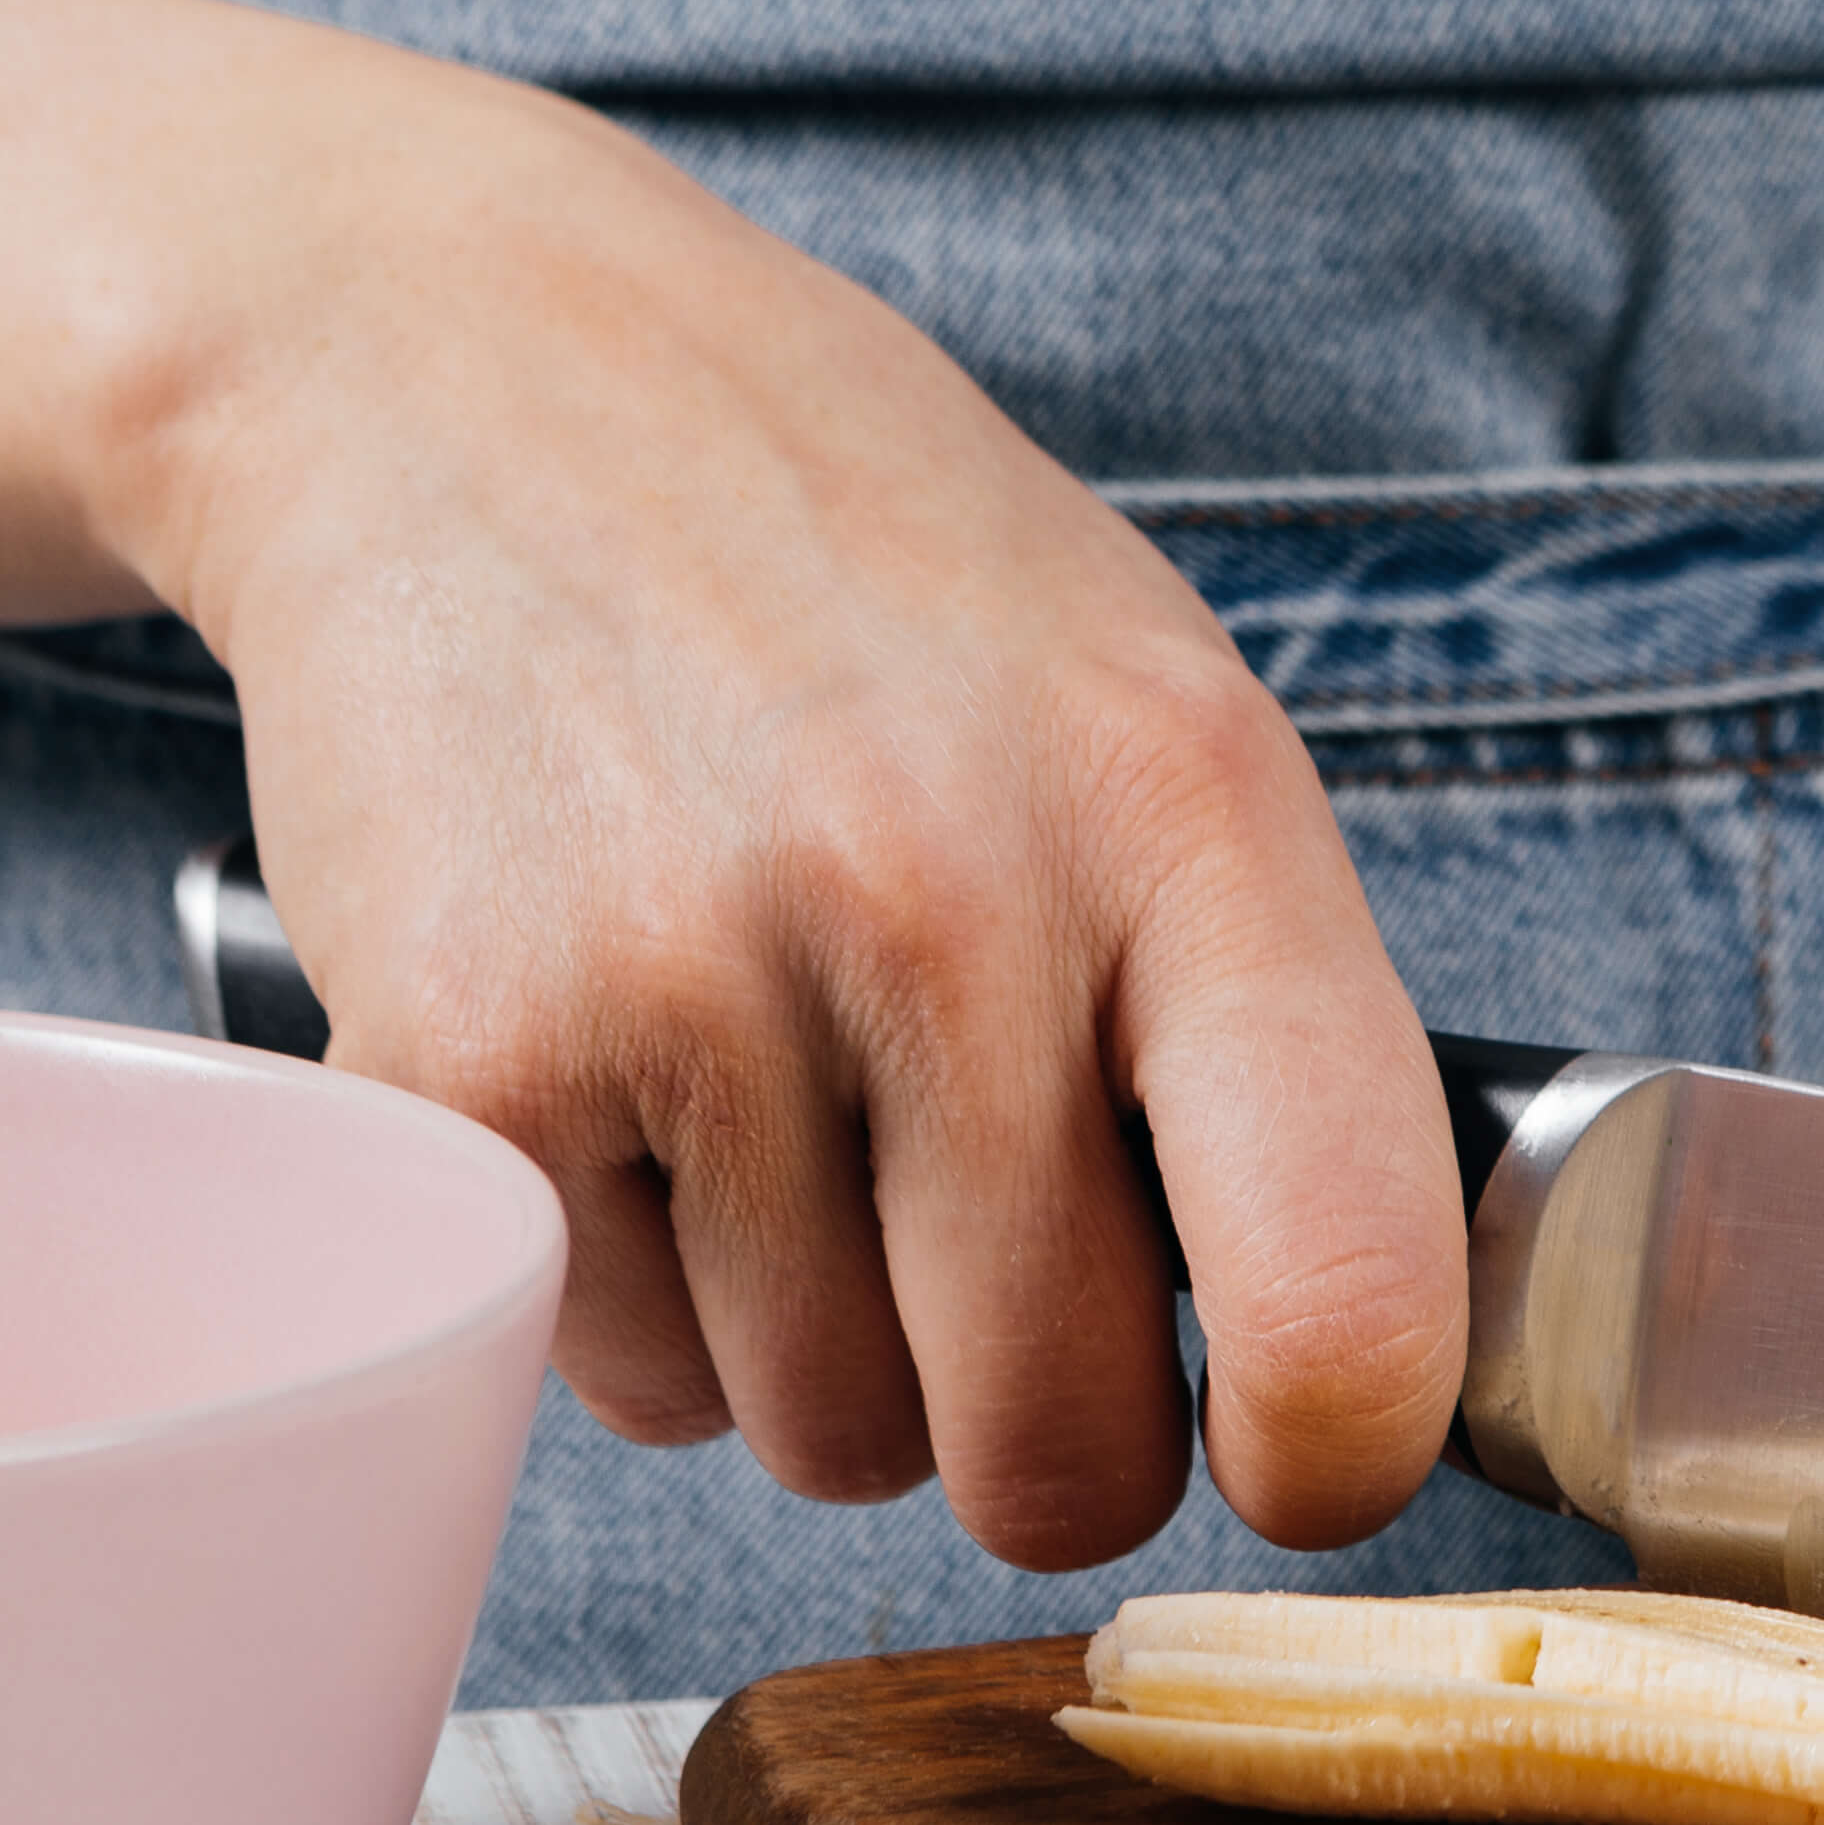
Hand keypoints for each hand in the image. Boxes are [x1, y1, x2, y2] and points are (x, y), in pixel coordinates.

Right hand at [122, 72, 1470, 1564]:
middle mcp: (947, 902)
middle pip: (1055, 1443)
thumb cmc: (853, 572)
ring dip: (821, 1353)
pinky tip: (638, 1095)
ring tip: (786, 1111)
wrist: (462, 366)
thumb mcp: (1146, 704)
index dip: (1337, 1456)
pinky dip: (641, 1302)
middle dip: (1035, 1430)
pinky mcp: (468, 1067)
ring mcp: (693, 988)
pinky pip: (624, 1381)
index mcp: (1182, 812)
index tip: (1294, 1458)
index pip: (1346, 1285)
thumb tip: (1361, 1357)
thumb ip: (1261, 1013)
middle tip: (987, 1286)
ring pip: (827, 1440)